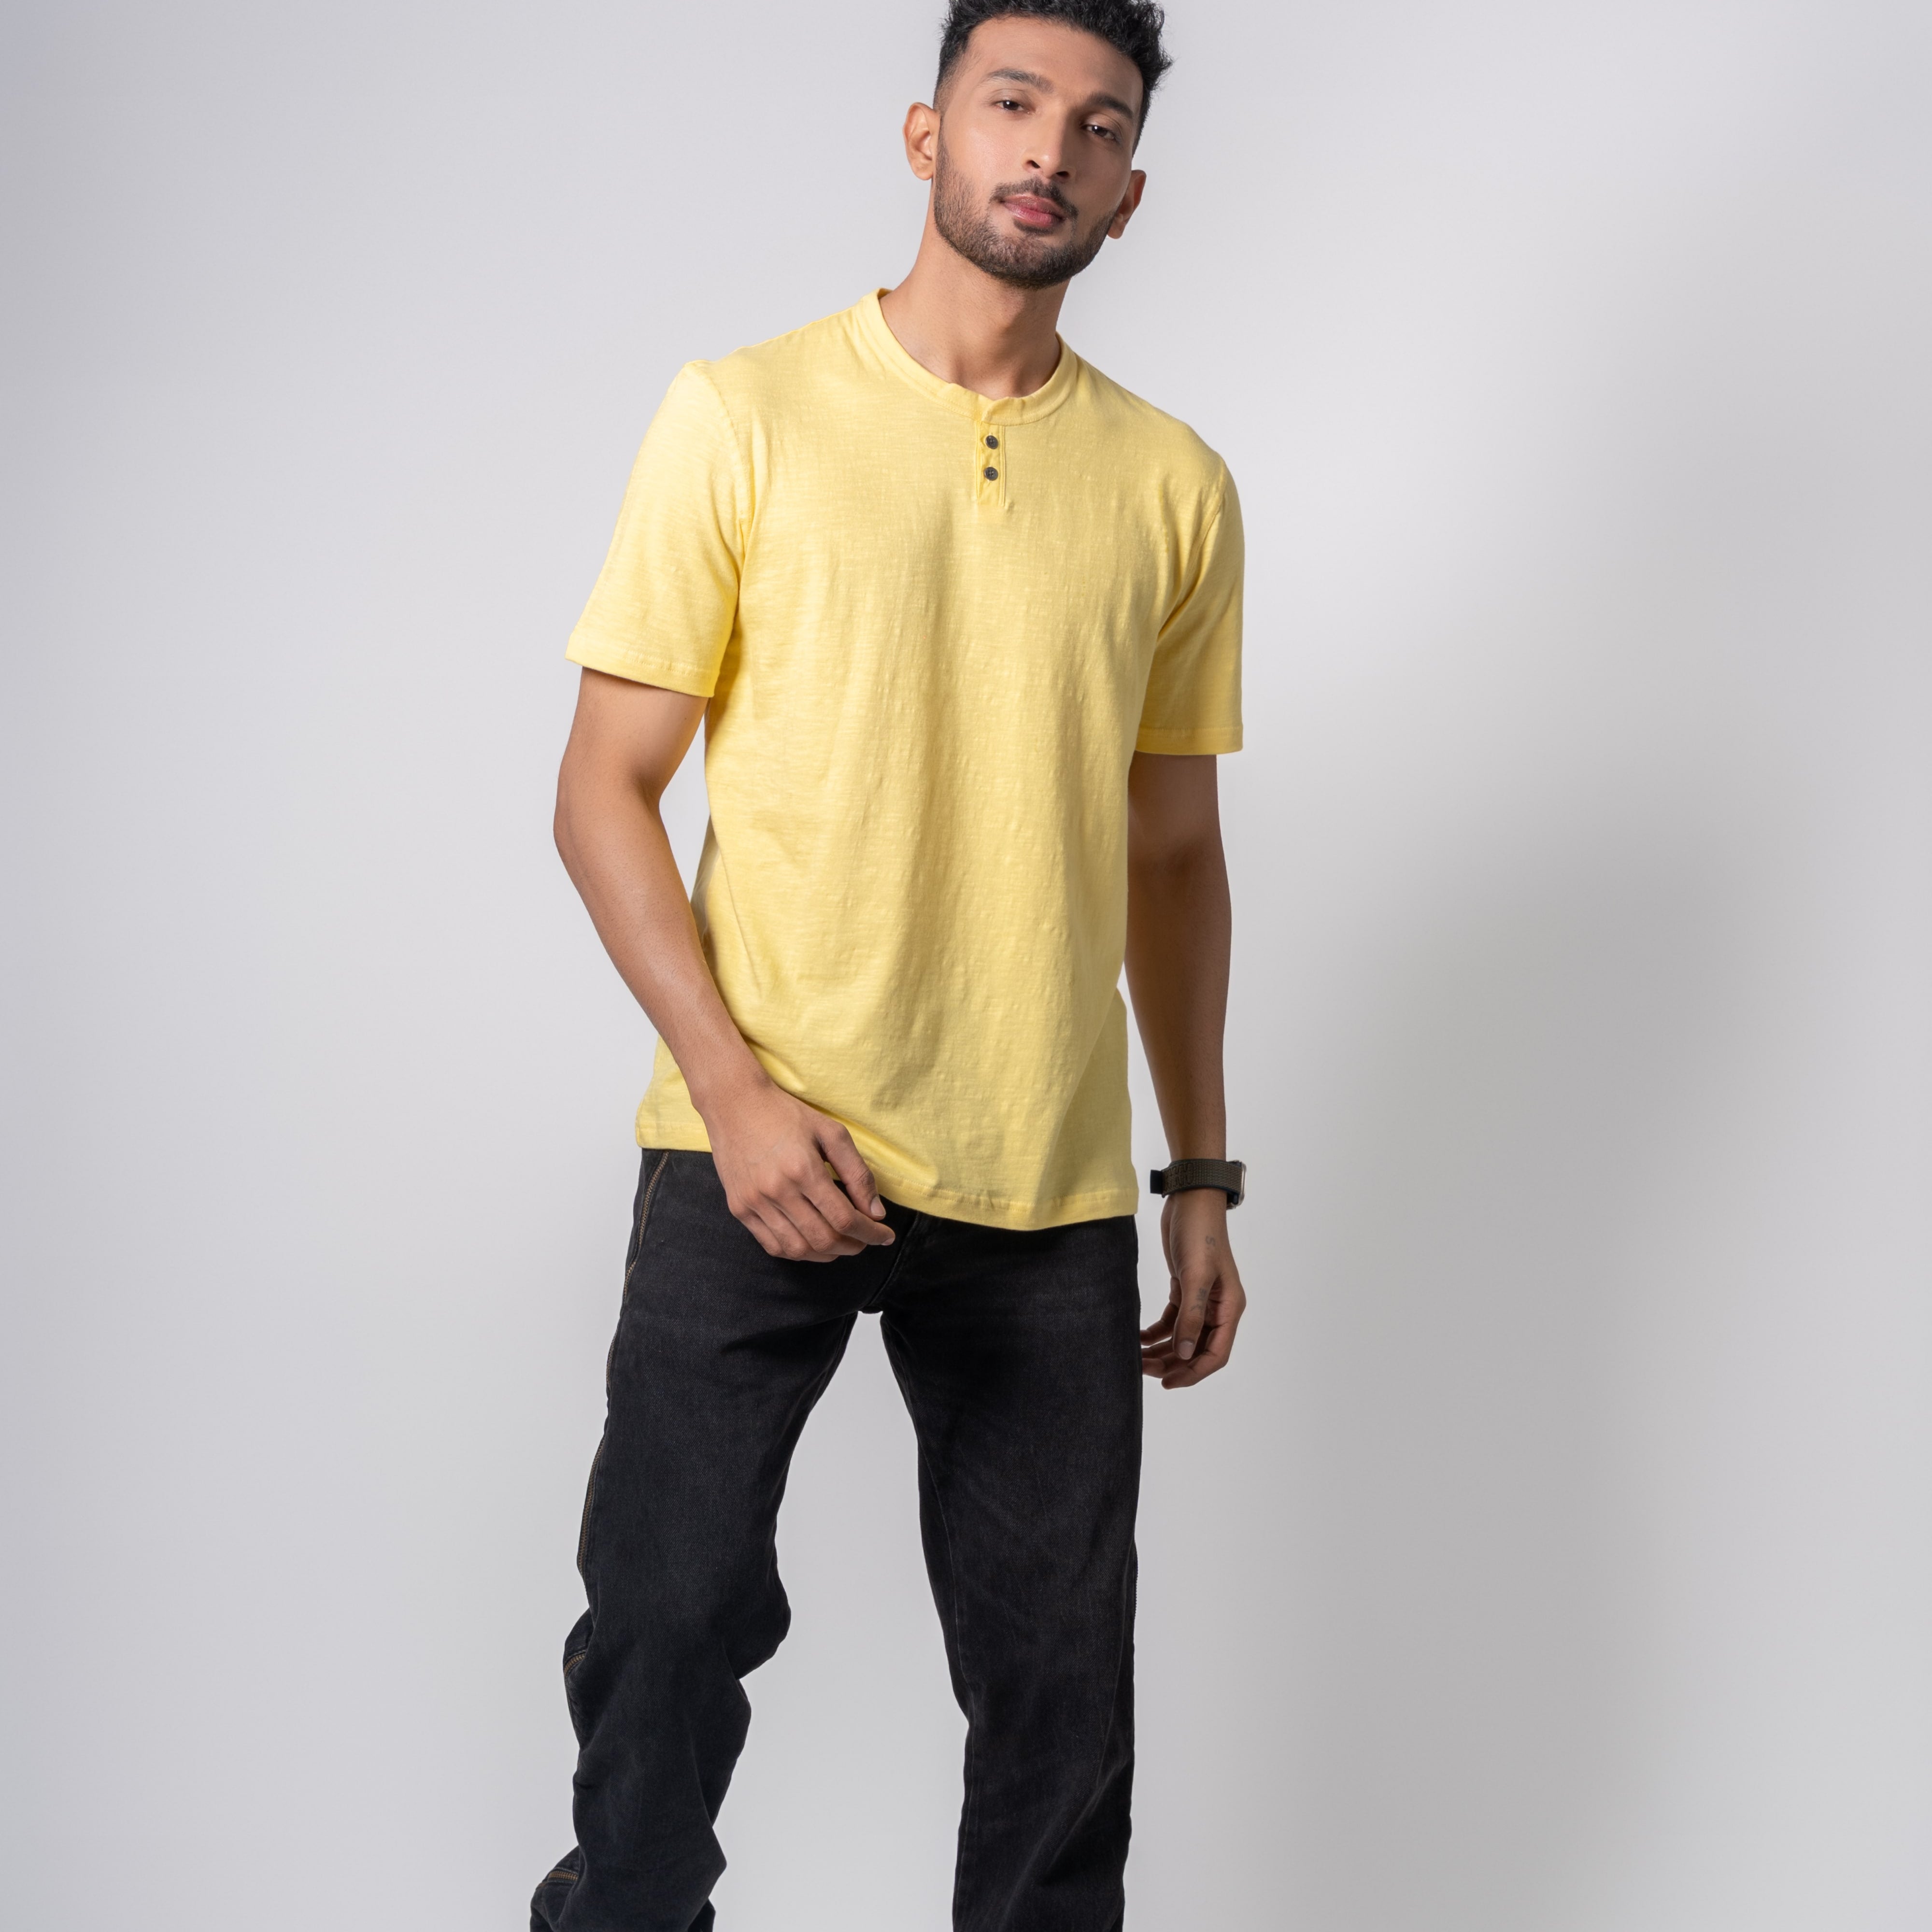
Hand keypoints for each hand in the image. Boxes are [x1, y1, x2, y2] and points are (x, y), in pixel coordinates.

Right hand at [701, 1071, 895, 1260]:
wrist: (734, 1104)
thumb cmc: (787, 1115)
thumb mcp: (831, 1133)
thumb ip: (857, 1173)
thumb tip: (876, 1213)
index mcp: (803, 1169)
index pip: (845, 1218)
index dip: (871, 1233)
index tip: (885, 1235)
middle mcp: (776, 1191)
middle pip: (824, 1239)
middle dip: (853, 1246)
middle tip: (865, 1240)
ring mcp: (754, 1203)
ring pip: (798, 1249)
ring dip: (827, 1254)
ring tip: (841, 1243)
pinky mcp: (739, 1208)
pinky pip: (773, 1245)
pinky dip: (798, 1252)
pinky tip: (812, 1242)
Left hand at [1139, 1187, 1245, 1387]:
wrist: (1189, 1199)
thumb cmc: (1199, 1233)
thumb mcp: (1195, 1276)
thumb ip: (1191, 1317)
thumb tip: (1185, 1355)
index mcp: (1229, 1308)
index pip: (1216, 1354)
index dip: (1193, 1373)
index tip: (1167, 1383)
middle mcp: (1218, 1307)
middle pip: (1197, 1350)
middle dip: (1173, 1363)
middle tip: (1143, 1371)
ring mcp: (1201, 1298)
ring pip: (1182, 1337)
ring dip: (1162, 1350)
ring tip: (1137, 1358)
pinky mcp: (1184, 1288)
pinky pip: (1172, 1320)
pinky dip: (1156, 1332)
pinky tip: (1138, 1338)